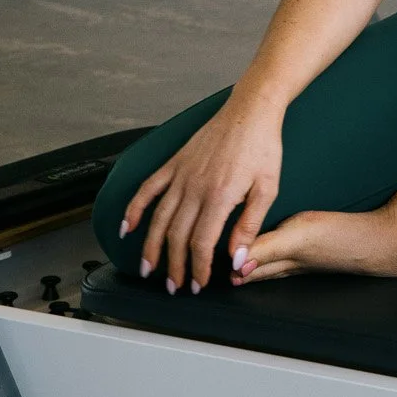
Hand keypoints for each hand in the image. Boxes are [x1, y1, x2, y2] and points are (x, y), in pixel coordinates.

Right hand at [119, 96, 283, 294]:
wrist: (251, 110)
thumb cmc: (263, 147)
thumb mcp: (268, 188)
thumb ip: (249, 225)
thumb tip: (237, 258)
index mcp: (220, 196)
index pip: (201, 243)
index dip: (198, 268)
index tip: (198, 284)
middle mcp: (195, 187)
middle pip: (176, 236)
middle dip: (174, 266)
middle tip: (174, 286)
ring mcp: (181, 174)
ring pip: (158, 218)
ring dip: (151, 247)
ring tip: (148, 269)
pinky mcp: (174, 163)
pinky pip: (148, 189)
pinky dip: (134, 209)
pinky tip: (127, 228)